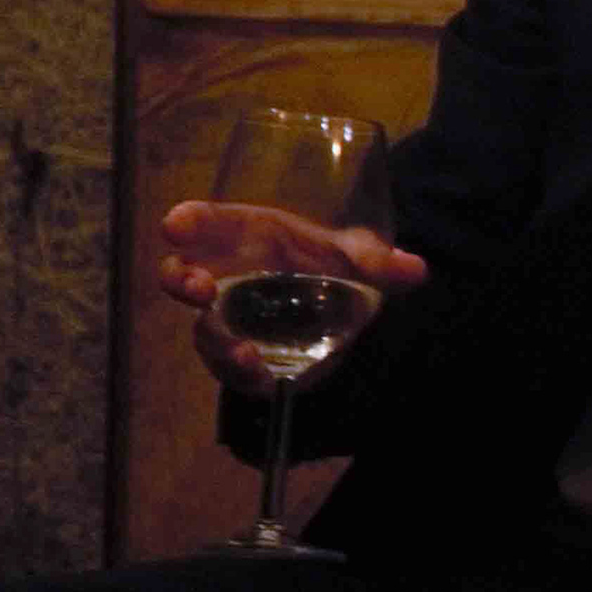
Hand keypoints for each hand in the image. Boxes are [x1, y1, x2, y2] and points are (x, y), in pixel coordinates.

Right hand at [157, 199, 428, 396]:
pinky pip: (225, 363)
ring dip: (215, 339)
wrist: (338, 308)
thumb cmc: (331, 264)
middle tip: (196, 287)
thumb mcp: (358, 259)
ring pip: (203, 326)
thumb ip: (380, 261)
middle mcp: (226, 274)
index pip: (207, 222)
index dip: (188, 221)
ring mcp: (227, 316)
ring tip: (241, 350)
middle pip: (183, 273)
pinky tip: (258, 371)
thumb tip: (415, 269)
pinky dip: (238, 370)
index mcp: (248, 235)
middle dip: (181, 279)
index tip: (176, 225)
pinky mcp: (236, 351)